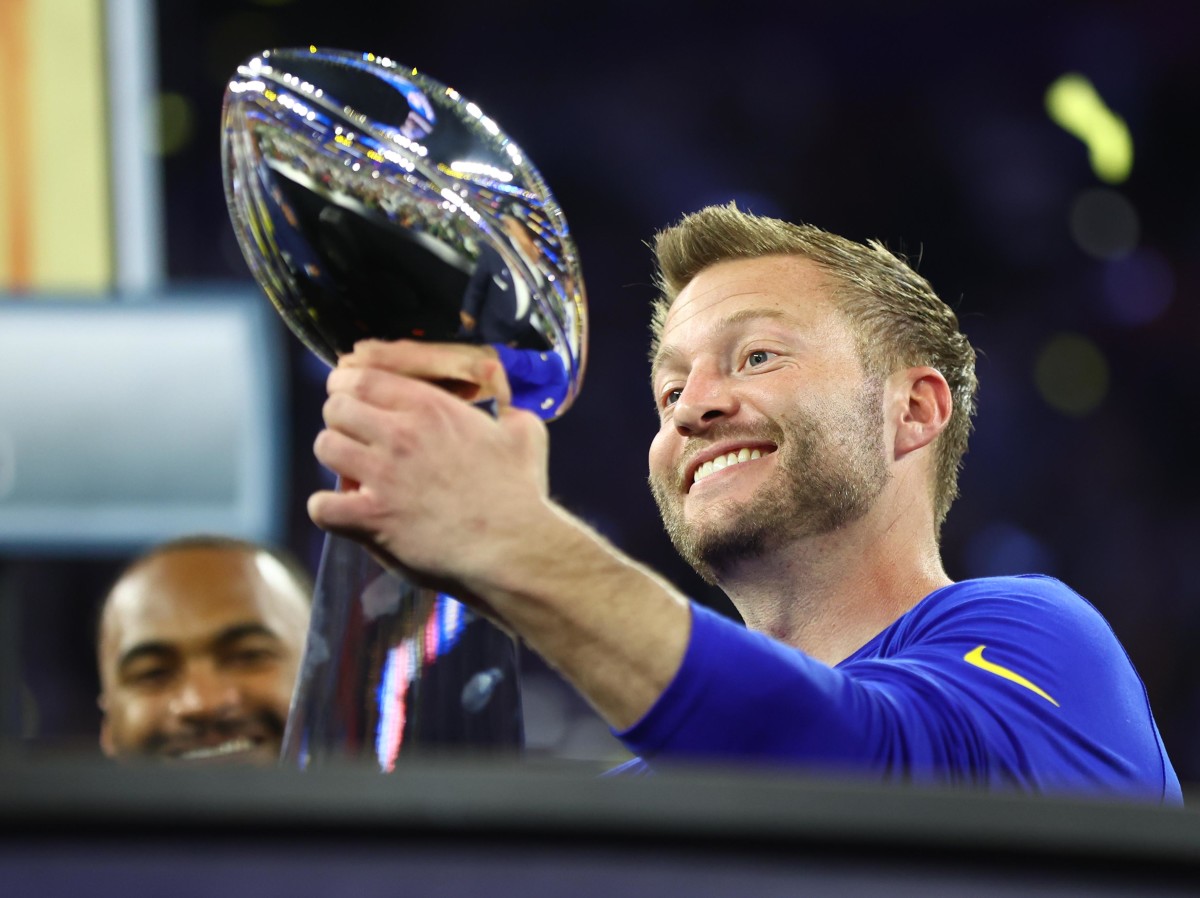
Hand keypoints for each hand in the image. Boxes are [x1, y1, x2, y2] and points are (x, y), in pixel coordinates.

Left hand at [307, 339, 549, 595]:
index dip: (347, 386)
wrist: (513, 548)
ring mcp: (383, 476)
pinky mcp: (372, 518)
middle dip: (340, 421)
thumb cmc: (521, 493)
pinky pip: (321, 506)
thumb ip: (510, 414)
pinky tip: (348, 514)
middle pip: (336, 407)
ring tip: (353, 474)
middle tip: (355, 438)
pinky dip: (327, 510)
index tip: (350, 396)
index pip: (362, 377)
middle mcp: (401, 434)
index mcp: (432, 408)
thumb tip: (510, 413)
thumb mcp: (525, 435)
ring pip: (325, 447)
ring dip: (335, 460)